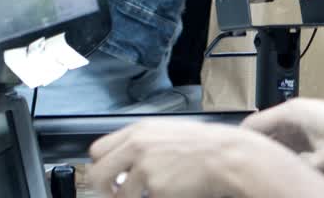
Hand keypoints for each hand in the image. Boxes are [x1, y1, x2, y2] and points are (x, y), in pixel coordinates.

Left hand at [88, 119, 251, 196]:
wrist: (225, 156)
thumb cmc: (202, 145)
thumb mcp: (167, 132)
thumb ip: (141, 142)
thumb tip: (121, 160)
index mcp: (138, 132)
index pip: (98, 151)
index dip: (102, 166)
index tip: (109, 176)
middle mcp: (138, 148)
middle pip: (99, 174)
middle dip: (104, 189)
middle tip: (116, 193)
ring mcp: (146, 169)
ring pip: (121, 196)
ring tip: (152, 192)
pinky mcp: (157, 190)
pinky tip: (171, 191)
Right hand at [240, 98, 323, 172]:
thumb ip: (301, 171)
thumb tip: (281, 183)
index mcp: (291, 113)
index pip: (251, 127)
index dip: (239, 147)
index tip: (232, 168)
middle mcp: (292, 115)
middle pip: (261, 136)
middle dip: (253, 155)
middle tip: (244, 179)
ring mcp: (302, 124)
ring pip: (274, 143)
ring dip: (269, 159)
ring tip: (259, 180)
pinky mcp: (311, 135)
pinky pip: (288, 148)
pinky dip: (283, 160)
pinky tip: (282, 177)